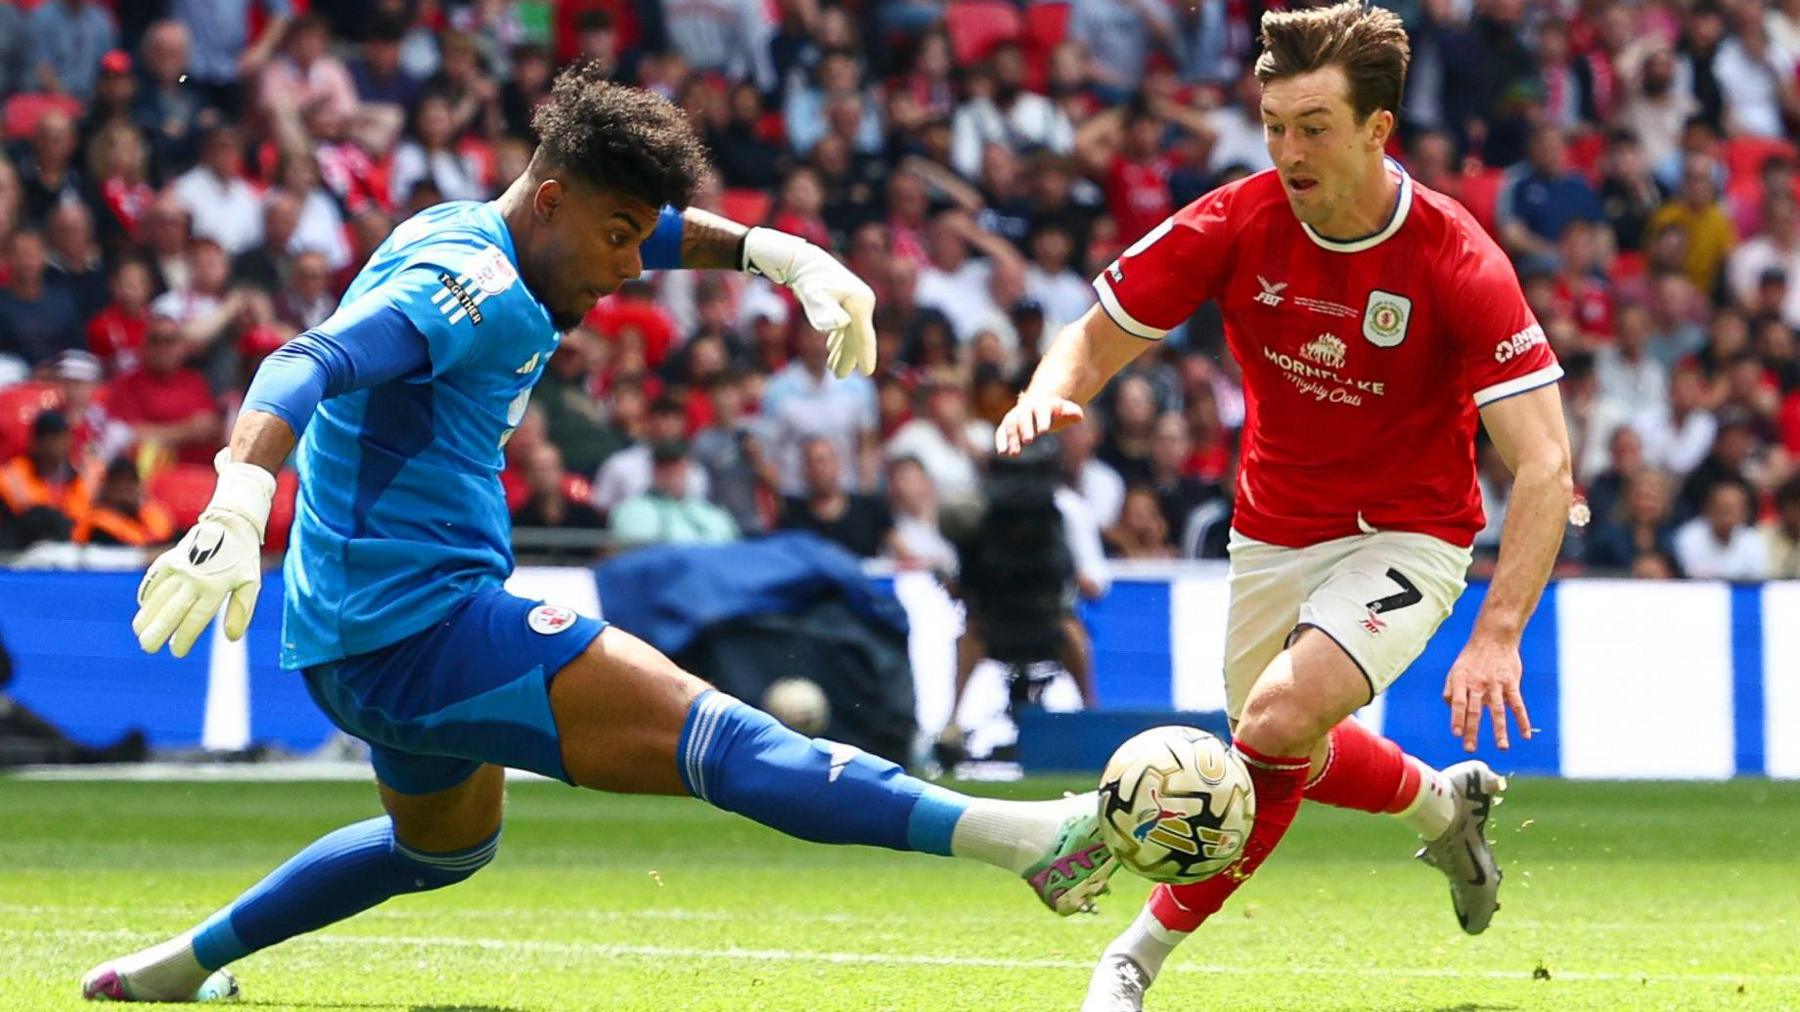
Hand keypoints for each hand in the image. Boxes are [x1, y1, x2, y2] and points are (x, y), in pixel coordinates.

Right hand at [132, 453, 273, 657]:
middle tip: (147, 647)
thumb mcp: (251, 583)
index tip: (176, 652)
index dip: (184, 638)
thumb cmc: (243, 559)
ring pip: (158, 597)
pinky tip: (143, 607)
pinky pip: (153, 580)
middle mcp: (194, 578)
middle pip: (171, 611)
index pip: (195, 619)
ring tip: (139, 633)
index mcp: (216, 587)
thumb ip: (241, 610)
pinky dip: (146, 594)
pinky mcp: (169, 558)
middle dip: (158, 631)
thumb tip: (231, 637)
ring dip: (147, 616)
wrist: (231, 524)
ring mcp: (179, 567)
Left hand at [742, 228, 876, 377]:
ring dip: (842, 351)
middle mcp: (863, 302)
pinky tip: (832, 348)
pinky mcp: (846, 301)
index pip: (863, 335)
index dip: (865, 355)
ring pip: (851, 332)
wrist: (803, 260)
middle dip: (848, 357)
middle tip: (838, 376)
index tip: (867, 373)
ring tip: (833, 370)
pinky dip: (839, 339)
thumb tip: (838, 326)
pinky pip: (846, 326)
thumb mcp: (813, 295)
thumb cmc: (808, 279)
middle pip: (857, 336)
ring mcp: (855, 302)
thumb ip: (824, 311)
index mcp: (860, 303)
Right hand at [995, 394, 1084, 454]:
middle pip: (1024, 418)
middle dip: (1025, 428)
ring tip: (1014, 454)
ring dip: (1011, 439)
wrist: (1038, 404)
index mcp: (1041, 404)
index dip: (1043, 419)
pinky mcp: (1007, 425)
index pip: (1041, 411)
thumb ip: (1072, 412)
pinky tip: (1001, 453)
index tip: (1044, 430)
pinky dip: (1000, 441)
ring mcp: (1015, 416)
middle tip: (1029, 441)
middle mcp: (1025, 409)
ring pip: (1011, 425)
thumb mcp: (1065, 410)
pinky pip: (1001, 431)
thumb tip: (1079, 416)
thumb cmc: (1055, 411)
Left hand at [1442, 636, 1531, 751]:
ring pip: (1498, 710)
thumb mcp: (1455, 670)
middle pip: (1475, 710)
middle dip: (1472, 731)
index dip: (1457, 718)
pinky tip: (1525, 735)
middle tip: (1470, 748)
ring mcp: (1496, 684)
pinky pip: (1518, 705)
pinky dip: (1522, 720)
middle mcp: (1478, 683)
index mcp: (1461, 680)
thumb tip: (1451, 710)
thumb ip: (1450, 690)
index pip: (1458, 702)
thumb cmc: (1472, 657)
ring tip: (1502, 747)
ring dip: (1500, 730)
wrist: (1494, 638)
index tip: (1456, 733)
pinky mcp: (1511, 684)